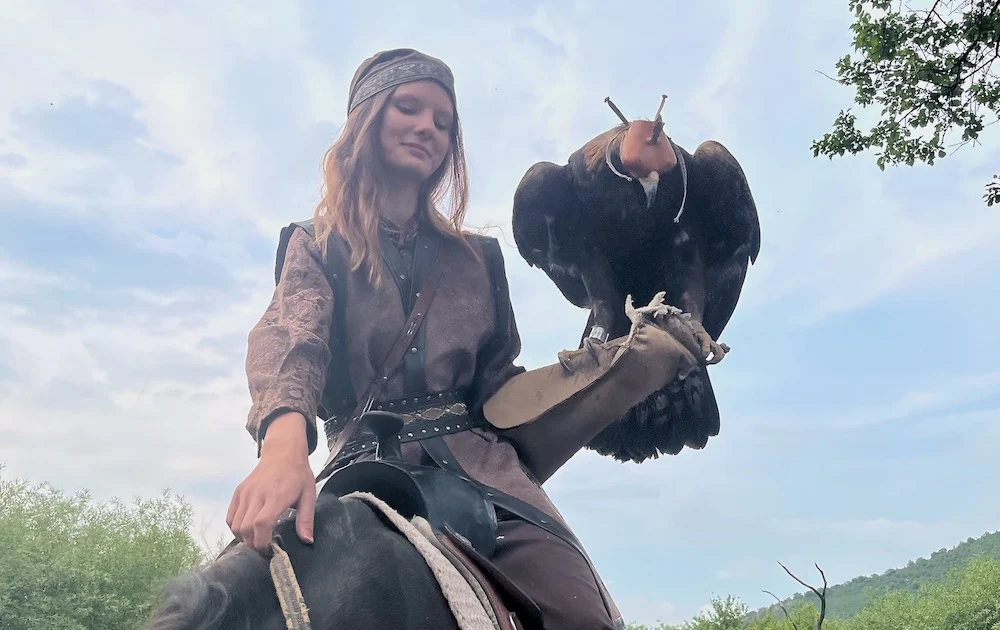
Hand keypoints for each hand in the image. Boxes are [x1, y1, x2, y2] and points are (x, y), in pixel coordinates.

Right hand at [226, 412, 316, 551]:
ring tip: (257, 539)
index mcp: (276, 496)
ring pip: (235, 525)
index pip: (261, 524)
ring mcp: (245, 493)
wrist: (283, 453)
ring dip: (244, 538)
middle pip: (246, 528)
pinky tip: (247, 530)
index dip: (262, 541)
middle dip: (254, 544)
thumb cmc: (298, 475)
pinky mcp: (238, 492)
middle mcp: (257, 495)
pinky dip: (235, 528)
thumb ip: (306, 519)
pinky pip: (230, 516)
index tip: (270, 549)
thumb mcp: (309, 495)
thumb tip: (307, 541)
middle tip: (265, 547)